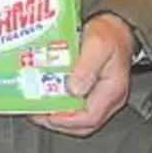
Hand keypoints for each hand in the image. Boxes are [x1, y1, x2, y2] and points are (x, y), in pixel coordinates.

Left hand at [33, 13, 133, 136]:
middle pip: (83, 125)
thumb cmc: (109, 35)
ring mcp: (102, 98)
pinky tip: (47, 100)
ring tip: (37, 108)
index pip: (89, 118)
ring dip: (57, 118)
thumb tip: (75, 89)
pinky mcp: (94, 93)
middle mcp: (108, 99)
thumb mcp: (98, 45)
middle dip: (57, 122)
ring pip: (79, 120)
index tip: (47, 114)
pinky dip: (61, 109)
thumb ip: (87, 67)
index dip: (66, 120)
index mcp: (112, 90)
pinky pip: (77, 109)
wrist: (116, 28)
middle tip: (35, 113)